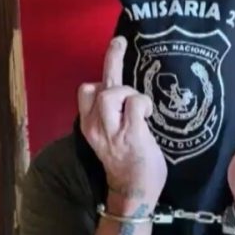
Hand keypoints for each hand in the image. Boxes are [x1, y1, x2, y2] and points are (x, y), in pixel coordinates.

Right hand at [78, 37, 167, 209]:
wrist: (134, 193)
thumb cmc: (128, 165)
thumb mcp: (109, 138)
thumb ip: (111, 117)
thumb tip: (123, 96)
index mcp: (89, 126)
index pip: (86, 92)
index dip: (97, 77)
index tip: (111, 56)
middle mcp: (96, 126)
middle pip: (95, 87)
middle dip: (111, 60)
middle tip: (120, 42)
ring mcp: (112, 130)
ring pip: (111, 92)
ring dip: (129, 92)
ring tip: (140, 106)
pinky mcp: (132, 134)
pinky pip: (135, 104)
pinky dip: (144, 104)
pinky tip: (149, 116)